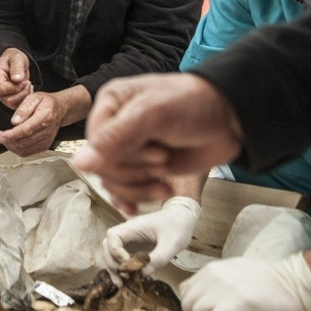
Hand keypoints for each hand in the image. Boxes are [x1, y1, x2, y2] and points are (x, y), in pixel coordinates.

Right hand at [0, 48, 32, 109]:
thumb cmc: (14, 58)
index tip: (24, 81)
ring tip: (28, 85)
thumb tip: (17, 79)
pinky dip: (24, 100)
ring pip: (11, 104)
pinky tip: (27, 90)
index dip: (15, 88)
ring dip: (23, 96)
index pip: (2, 89)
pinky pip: (15, 105)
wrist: (14, 62)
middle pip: (7, 99)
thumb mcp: (17, 58)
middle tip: (28, 83)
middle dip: (21, 93)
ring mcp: (0, 94)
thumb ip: (17, 67)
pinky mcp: (7, 98)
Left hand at [0, 91, 61, 155]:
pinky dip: (15, 149)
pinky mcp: (44, 146)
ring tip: (0, 137)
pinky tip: (10, 141)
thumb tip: (14, 121)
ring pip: (24, 149)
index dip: (11, 135)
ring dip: (9, 145)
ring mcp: (46, 141)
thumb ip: (23, 109)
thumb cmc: (46, 102)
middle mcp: (47, 131)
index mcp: (45, 117)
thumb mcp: (33, 97)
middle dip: (6, 140)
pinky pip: (27, 152)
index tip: (0, 135)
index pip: (26, 130)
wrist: (60, 109)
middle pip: (24, 142)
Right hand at [72, 73, 242, 212]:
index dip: (119, 156)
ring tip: (165, 176)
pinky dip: (135, 199)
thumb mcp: (151, 115)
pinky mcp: (145, 167)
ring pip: (113, 181)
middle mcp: (115, 127)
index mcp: (110, 105)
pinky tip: (140, 206)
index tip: (154, 152)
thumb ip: (114, 139)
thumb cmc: (192, 104)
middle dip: (134, 171)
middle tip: (163, 160)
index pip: (93, 143)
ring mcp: (130, 149)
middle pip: (103, 166)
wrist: (231, 118)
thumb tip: (79, 165)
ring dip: (139, 187)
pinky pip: (126, 190)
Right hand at [103, 196, 200, 282]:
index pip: (112, 237)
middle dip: (112, 263)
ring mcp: (129, 240)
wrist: (181, 219)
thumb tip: (143, 273)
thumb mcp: (171, 244)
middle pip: (107, 246)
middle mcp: (127, 233)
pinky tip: (127, 279)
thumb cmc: (176, 227)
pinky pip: (121, 257)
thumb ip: (158, 258)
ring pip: (111, 253)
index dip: (116, 252)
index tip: (129, 263)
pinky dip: (121, 268)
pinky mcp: (133, 247)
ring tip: (121, 284)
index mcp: (133, 227)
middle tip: (123, 278)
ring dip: (114, 268)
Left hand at [180, 253, 310, 310]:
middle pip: (187, 304)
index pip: (185, 291)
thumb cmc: (269, 279)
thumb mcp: (235, 269)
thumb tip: (205, 295)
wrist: (294, 282)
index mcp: (212, 269)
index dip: (191, 305)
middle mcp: (212, 277)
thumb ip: (217, 279)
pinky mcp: (232, 306)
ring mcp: (221, 291)